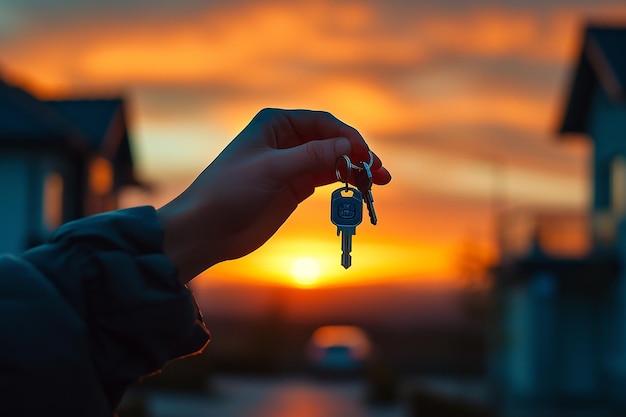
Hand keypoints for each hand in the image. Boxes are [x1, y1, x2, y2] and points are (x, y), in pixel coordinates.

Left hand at [157, 108, 391, 282]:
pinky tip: (360, 190)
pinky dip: (344, 184)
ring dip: (355, 170)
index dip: (348, 137)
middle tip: (380, 172)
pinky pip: (326, 180)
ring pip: (333, 162)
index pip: (322, 123)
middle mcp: (286, 140)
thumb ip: (312, 156)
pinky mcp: (294, 187)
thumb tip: (349, 146)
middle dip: (357, 155)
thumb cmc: (230, 190)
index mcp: (276, 124)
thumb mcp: (272, 169)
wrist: (209, 229)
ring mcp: (291, 165)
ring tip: (379, 183)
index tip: (366, 155)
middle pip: (332, 142)